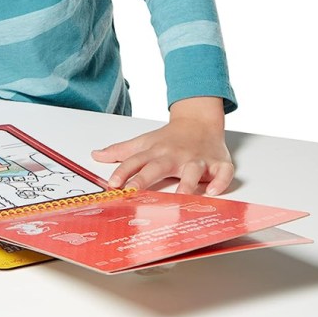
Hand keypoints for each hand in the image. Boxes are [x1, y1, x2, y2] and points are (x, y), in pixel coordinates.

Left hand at [91, 96, 233, 194]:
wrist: (200, 121)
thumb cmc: (170, 137)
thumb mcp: (144, 142)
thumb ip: (120, 151)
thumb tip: (95, 155)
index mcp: (156, 152)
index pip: (135, 161)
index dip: (122, 172)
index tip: (112, 184)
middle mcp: (175, 156)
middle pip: (158, 167)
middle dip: (146, 178)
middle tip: (134, 191)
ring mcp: (198, 159)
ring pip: (192, 170)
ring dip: (187, 182)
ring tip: (182, 195)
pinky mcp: (219, 163)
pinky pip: (222, 173)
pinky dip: (219, 182)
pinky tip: (213, 192)